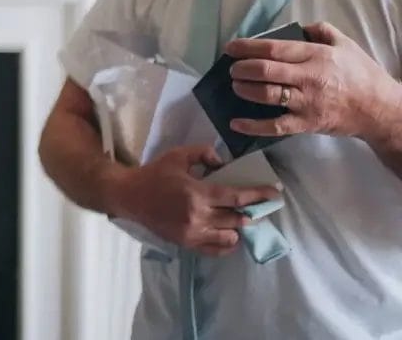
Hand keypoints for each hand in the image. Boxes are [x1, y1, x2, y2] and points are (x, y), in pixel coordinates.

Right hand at [116, 145, 280, 256]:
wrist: (129, 196)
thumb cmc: (154, 174)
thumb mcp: (177, 156)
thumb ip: (203, 153)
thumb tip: (224, 162)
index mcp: (197, 193)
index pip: (236, 198)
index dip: (258, 196)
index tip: (275, 194)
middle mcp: (198, 216)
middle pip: (237, 219)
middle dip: (253, 212)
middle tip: (261, 206)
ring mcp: (192, 233)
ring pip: (229, 237)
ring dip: (239, 228)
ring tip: (241, 219)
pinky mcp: (186, 243)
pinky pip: (215, 250)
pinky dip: (227, 244)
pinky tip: (229, 235)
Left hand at [226, 22, 401, 141]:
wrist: (381, 110)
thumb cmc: (362, 75)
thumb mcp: (345, 44)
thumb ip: (321, 30)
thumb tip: (298, 27)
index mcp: (316, 55)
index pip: (274, 49)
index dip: (248, 47)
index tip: (231, 47)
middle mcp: (308, 78)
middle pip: (266, 71)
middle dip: (242, 68)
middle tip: (232, 68)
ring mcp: (306, 102)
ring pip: (267, 95)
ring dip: (245, 90)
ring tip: (235, 86)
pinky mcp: (307, 123)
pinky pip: (276, 126)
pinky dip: (253, 126)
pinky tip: (235, 123)